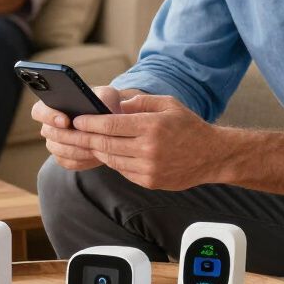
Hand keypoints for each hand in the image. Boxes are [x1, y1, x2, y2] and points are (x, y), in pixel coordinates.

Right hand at [33, 85, 125, 170]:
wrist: (112, 125)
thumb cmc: (105, 104)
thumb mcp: (107, 95)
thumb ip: (102, 96)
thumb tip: (99, 105)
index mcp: (54, 105)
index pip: (39, 111)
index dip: (49, 116)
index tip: (66, 121)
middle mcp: (50, 125)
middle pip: (49, 133)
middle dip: (68, 136)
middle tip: (86, 137)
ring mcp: (55, 143)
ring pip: (58, 150)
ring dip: (77, 149)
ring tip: (95, 147)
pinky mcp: (64, 158)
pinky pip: (68, 162)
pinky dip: (82, 160)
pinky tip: (95, 155)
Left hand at [63, 92, 222, 189]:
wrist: (212, 156)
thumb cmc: (188, 126)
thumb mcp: (168, 104)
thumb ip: (140, 102)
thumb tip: (114, 106)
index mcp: (152, 126)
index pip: (111, 124)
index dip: (90, 123)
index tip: (77, 119)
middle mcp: (148, 149)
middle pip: (106, 144)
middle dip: (84, 138)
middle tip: (71, 132)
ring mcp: (148, 168)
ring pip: (111, 160)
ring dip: (96, 150)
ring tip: (86, 142)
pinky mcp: (149, 181)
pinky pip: (122, 171)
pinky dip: (112, 161)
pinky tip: (107, 153)